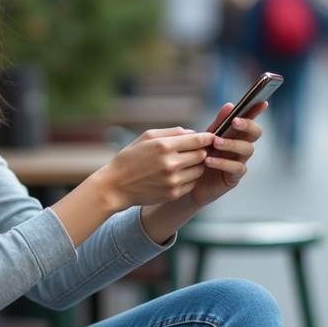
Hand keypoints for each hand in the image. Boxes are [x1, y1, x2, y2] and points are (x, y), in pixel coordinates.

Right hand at [96, 127, 215, 211]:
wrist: (116, 186)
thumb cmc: (130, 158)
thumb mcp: (146, 137)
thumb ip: (172, 132)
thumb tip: (194, 133)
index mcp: (163, 146)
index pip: (197, 140)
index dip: (208, 137)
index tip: (211, 137)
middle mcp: (170, 164)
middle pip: (202, 155)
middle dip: (201, 150)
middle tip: (195, 150)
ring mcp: (173, 181)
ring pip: (200, 170)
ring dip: (196, 165)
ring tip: (185, 162)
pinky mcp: (173, 194)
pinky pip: (192, 183)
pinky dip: (189, 177)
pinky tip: (178, 174)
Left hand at [185, 102, 264, 208]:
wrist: (188, 181)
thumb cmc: (198, 157)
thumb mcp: (206, 138)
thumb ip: (219, 123)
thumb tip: (230, 105)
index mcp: (235, 135)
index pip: (250, 120)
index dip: (257, 111)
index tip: (263, 102)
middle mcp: (241, 147)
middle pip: (256, 133)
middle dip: (247, 125)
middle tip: (235, 122)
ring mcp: (240, 162)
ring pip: (247, 149)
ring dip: (232, 144)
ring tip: (215, 143)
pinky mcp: (234, 177)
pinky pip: (236, 168)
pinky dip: (222, 162)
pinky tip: (209, 160)